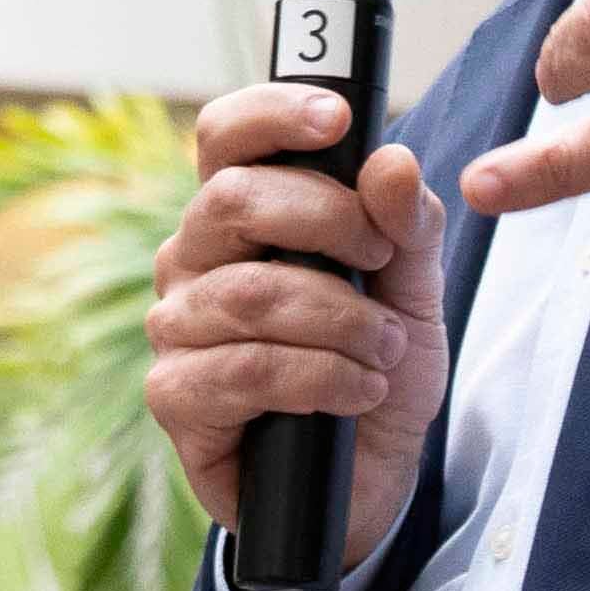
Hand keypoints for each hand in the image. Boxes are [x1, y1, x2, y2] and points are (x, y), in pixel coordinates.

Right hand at [141, 79, 450, 552]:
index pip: (224, 137)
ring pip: (251, 295)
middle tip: (384, 258)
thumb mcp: (414, 289)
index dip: (271, 113)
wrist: (370, 476)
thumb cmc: (375, 365)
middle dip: (330, 221)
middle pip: (234, 201)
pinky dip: (321, 378)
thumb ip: (409, 224)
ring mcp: (176, 328)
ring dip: (341, 321)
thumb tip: (391, 161)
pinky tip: (358, 391)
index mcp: (237, 215)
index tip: (339, 118)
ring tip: (385, 349)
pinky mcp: (175, 397)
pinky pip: (245, 370)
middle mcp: (191, 260)